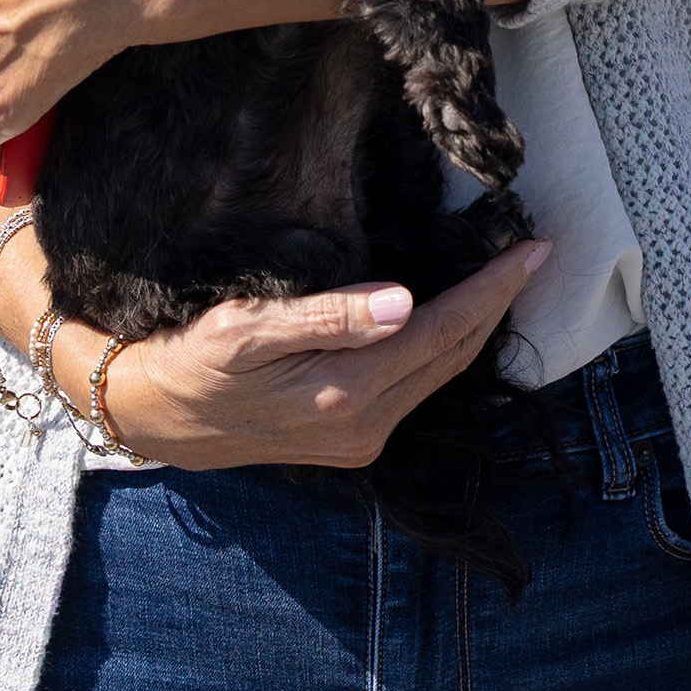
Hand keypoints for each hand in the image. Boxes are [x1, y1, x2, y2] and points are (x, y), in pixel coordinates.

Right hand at [101, 240, 549, 469]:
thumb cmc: (192, 360)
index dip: (492, 289)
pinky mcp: (351, 441)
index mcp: (345, 393)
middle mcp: (364, 425)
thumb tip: (407, 301)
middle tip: (534, 254)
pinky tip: (452, 318)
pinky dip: (443, 349)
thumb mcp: (246, 328)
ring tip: (505, 278)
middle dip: (498, 304)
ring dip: (476, 326)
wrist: (155, 419)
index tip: (532, 249)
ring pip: (439, 374)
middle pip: (454, 356)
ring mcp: (360, 439)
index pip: (442, 331)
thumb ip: (329, 316)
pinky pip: (416, 387)